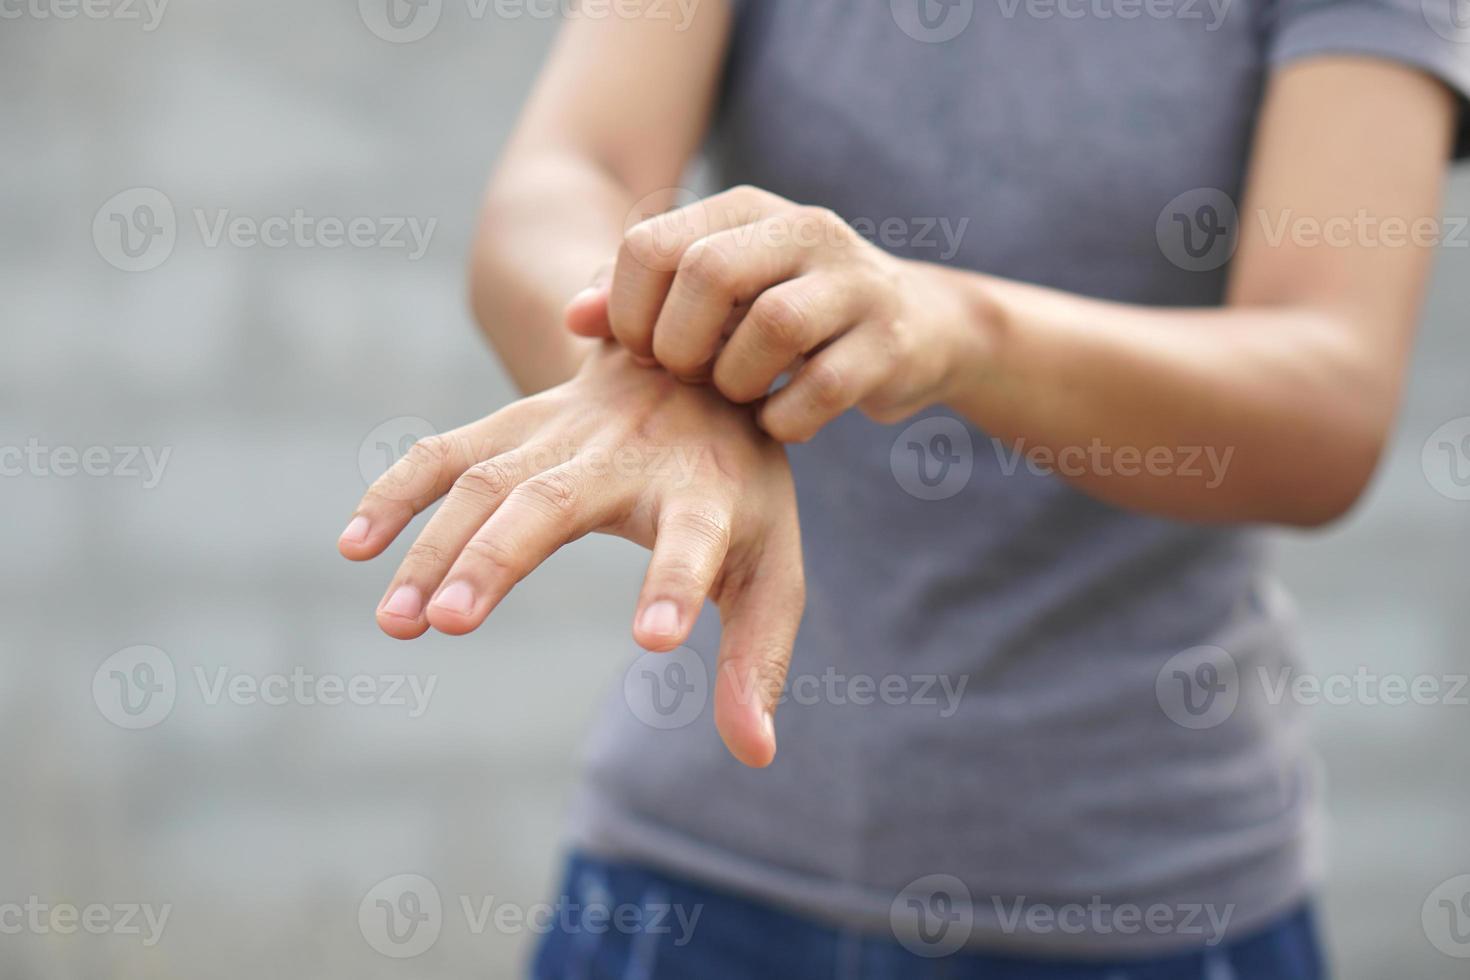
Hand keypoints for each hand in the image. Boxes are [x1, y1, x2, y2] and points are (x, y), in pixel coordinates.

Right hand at [338, 344, 804, 766]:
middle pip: (556, 500)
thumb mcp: (770, 565)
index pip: (695, 541)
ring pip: (487, 480)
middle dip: (501, 557)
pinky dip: (397, 491)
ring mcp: (565, 432)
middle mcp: (629, 455)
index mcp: (705, 494)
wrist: (701, 359)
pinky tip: (356, 546)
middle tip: (453, 623)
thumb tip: (755, 756)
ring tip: (400, 619)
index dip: (675, 584)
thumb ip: (757, 658)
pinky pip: (446, 452)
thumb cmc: (739, 489)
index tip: (653, 641)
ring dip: (437, 545)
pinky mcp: (517, 423)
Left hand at [566, 185, 976, 441]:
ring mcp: (855, 283)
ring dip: (736, 382)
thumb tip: (573, 319)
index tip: (640, 353)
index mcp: (747, 209)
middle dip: (681, 344)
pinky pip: (821, 389)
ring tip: (737, 396)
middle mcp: (804, 230)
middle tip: (688, 377)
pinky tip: (777, 422)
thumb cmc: (791, 315)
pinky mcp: (890, 343)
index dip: (629, 312)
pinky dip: (785, 421)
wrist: (920, 328)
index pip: (652, 245)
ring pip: (772, 327)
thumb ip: (642, 300)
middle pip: (710, 274)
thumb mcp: (717, 295)